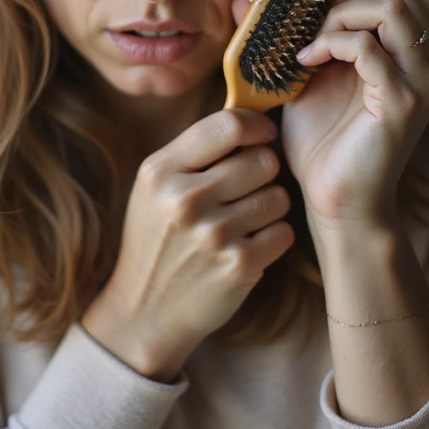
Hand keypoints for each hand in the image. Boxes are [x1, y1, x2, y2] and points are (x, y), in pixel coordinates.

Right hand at [85, 109, 293, 379]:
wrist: (144, 311)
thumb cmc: (157, 238)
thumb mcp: (156, 186)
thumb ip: (195, 150)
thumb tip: (250, 117)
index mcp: (161, 171)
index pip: (228, 126)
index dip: (256, 125)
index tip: (263, 135)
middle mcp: (185, 200)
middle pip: (262, 160)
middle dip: (262, 171)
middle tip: (247, 187)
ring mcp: (213, 235)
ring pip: (278, 195)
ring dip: (269, 206)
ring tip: (244, 219)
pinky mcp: (239, 266)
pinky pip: (283, 232)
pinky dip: (273, 237)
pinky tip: (249, 244)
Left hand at [229, 0, 428, 234]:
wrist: (336, 202)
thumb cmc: (323, 140)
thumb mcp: (304, 72)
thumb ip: (288, 30)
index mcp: (419, 46)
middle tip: (309, 12)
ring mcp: (426, 80)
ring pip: (390, 6)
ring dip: (339, 12)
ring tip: (307, 41)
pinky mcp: (404, 101)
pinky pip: (369, 46)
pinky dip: (330, 43)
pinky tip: (305, 62)